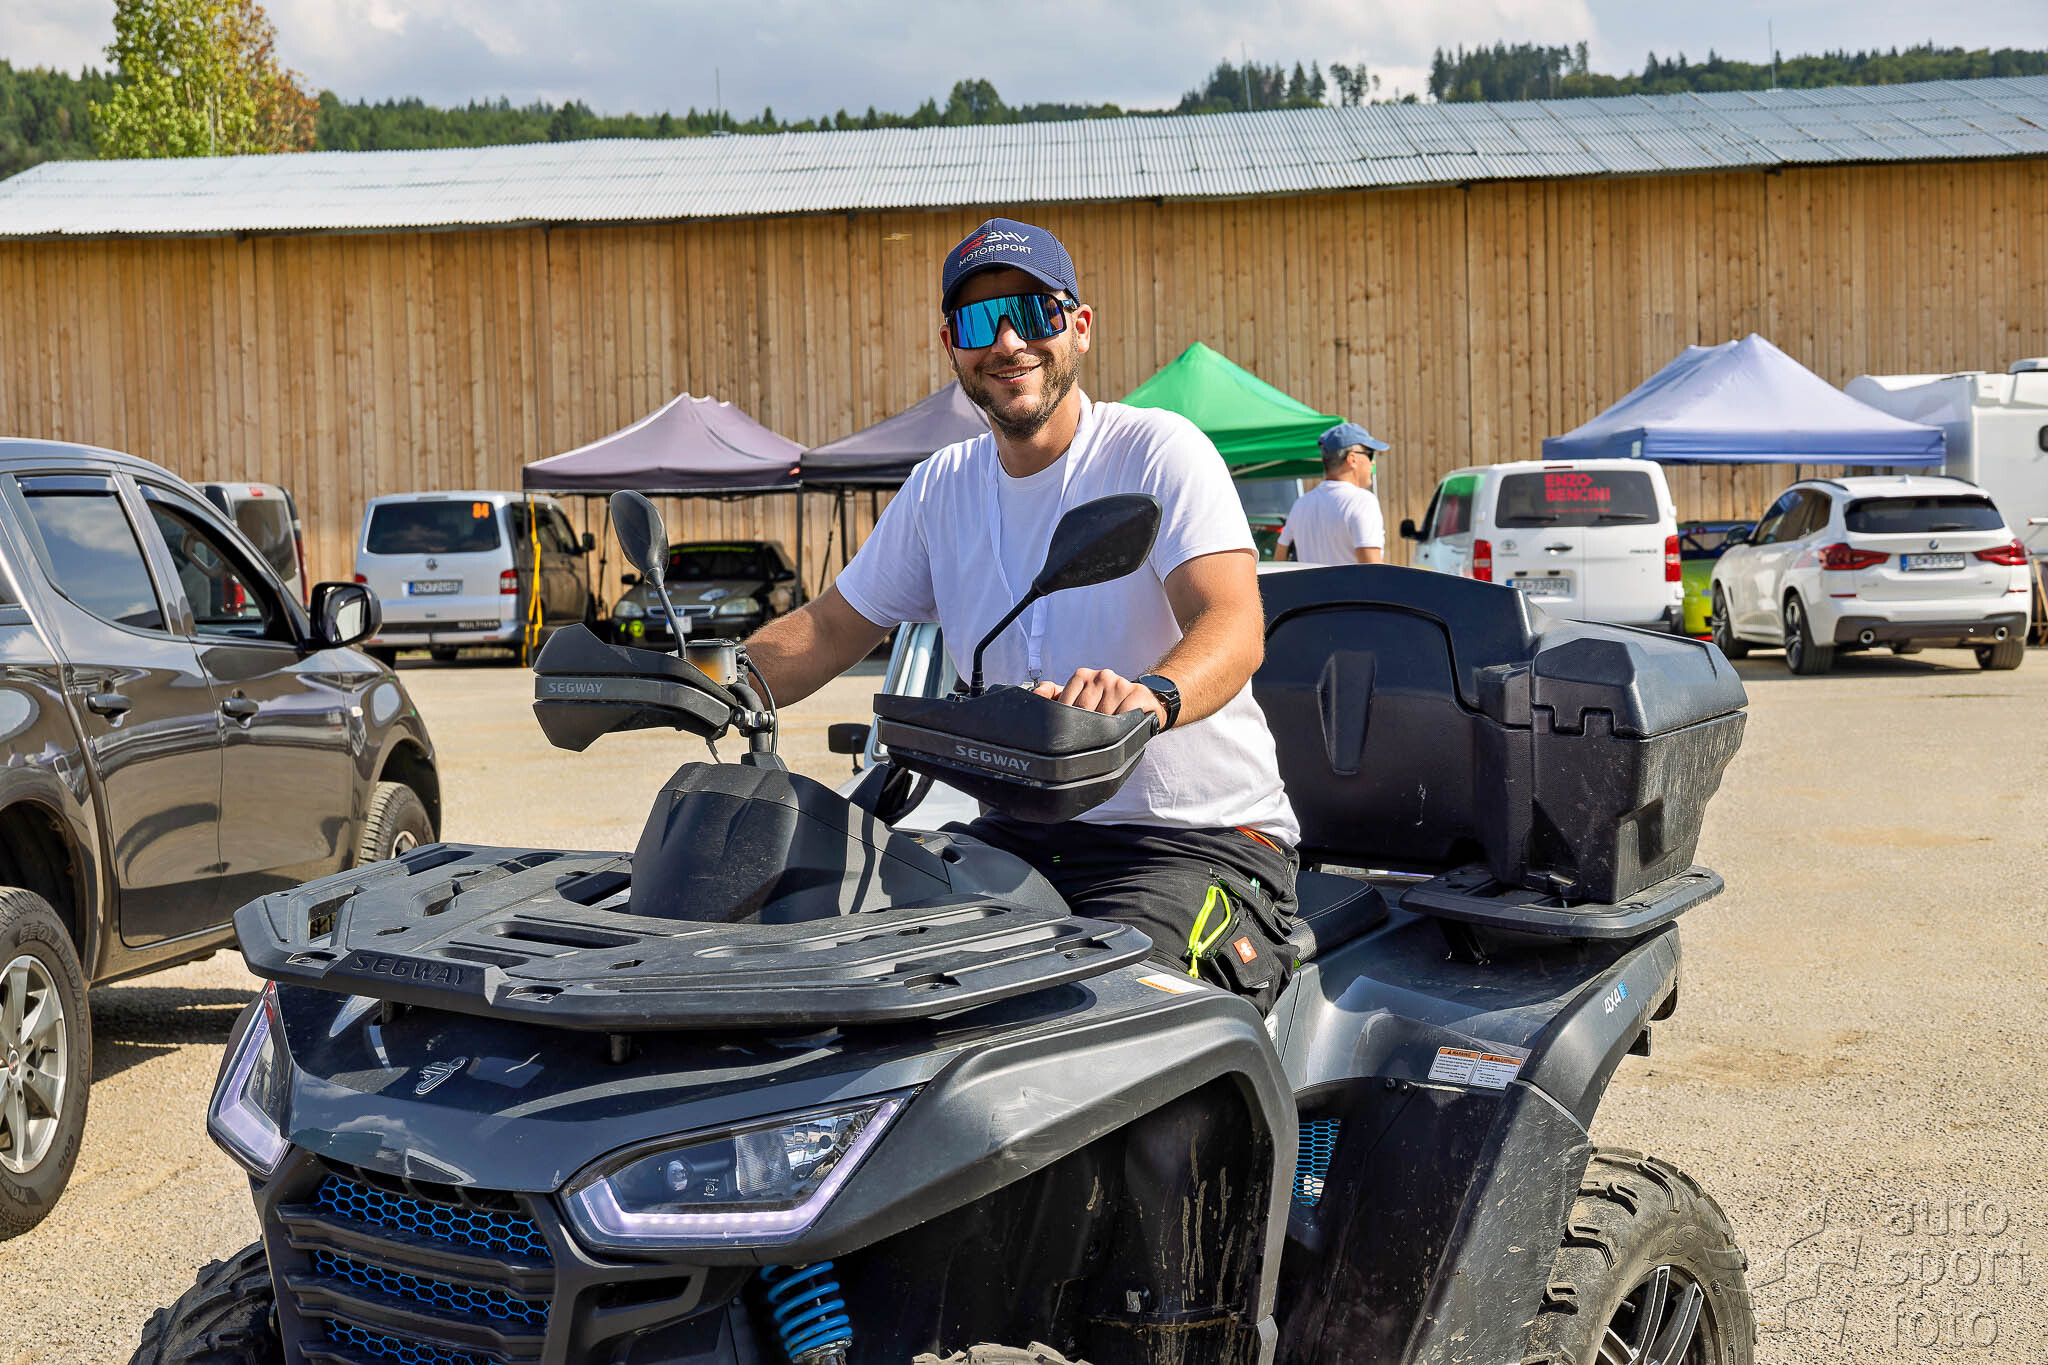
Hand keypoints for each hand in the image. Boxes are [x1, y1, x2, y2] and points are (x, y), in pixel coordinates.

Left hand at [1032, 668, 1166, 729]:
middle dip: (1085, 728)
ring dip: (1104, 730)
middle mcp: (1101, 676)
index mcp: (1083, 676)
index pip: (1066, 703)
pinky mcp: (1136, 694)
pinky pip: (1123, 717)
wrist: (1144, 701)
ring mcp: (1119, 684)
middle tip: (1091, 735)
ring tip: (1108, 732)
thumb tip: (1037, 694)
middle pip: (1083, 712)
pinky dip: (1121, 727)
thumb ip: (1055, 696)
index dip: (1068, 722)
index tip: (1075, 729)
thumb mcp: (1080, 697)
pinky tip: (1121, 727)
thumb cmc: (1108, 703)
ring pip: (1103, 718)